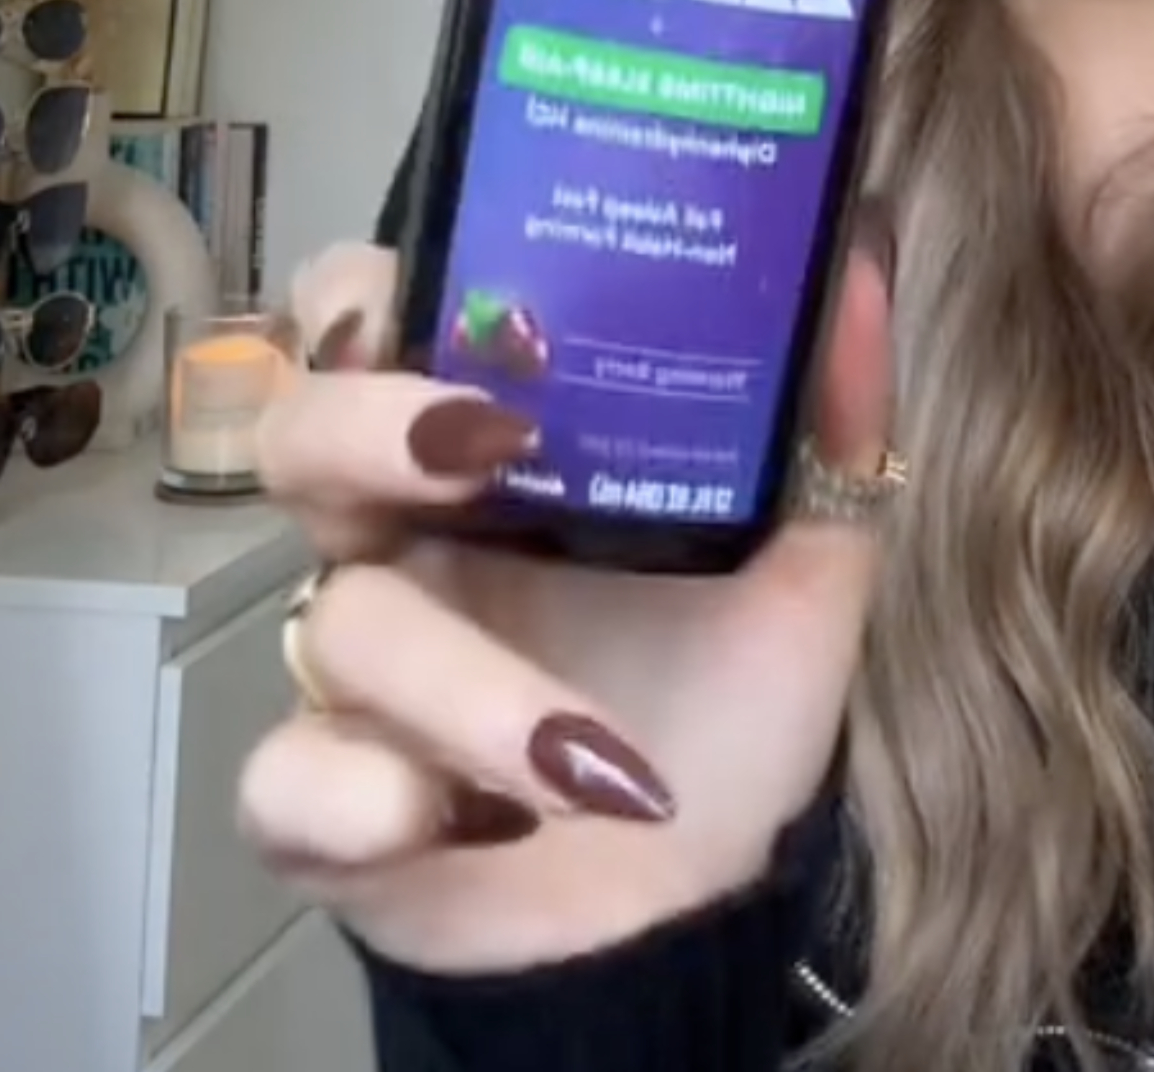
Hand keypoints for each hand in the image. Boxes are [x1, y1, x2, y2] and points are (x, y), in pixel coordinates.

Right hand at [237, 221, 895, 976]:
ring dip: (471, 687)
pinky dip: (368, 799)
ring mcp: (350, 674)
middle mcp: (401, 539)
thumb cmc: (723, 703)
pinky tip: (461, 822)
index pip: (368, 320)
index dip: (365, 291)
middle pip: (302, 432)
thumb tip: (867, 259)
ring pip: (341, 623)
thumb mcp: (804, 559)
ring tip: (591, 759)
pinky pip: (287, 783)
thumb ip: (831, 422)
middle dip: (370, 426)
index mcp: (485, 458)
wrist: (699, 895)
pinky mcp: (324, 806)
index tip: (447, 301)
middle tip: (488, 447)